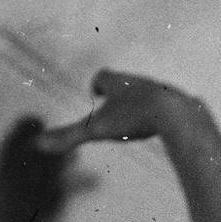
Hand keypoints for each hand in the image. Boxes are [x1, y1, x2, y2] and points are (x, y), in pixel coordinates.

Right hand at [35, 69, 189, 157]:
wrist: (177, 114)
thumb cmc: (135, 118)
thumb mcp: (97, 130)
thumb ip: (69, 137)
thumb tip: (38, 144)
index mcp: (117, 82)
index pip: (103, 77)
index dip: (98, 84)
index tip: (97, 93)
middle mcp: (139, 81)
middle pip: (127, 83)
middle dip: (121, 91)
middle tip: (118, 103)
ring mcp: (161, 90)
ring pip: (149, 93)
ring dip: (144, 102)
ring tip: (143, 116)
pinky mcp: (182, 104)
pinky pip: (173, 107)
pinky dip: (167, 115)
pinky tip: (169, 126)